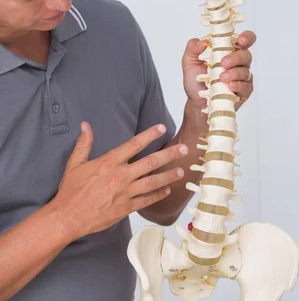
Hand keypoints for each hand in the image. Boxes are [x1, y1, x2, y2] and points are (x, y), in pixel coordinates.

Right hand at [51, 122, 187, 239]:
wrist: (68, 217)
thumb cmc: (70, 191)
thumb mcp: (74, 164)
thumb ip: (84, 144)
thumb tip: (85, 125)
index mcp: (109, 163)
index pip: (133, 145)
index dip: (149, 135)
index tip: (162, 128)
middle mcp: (121, 176)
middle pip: (151, 162)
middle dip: (170, 154)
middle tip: (184, 149)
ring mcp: (126, 193)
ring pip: (153, 182)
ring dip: (169, 176)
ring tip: (181, 170)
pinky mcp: (127, 208)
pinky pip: (147, 200)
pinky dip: (158, 195)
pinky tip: (167, 190)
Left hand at [182, 30, 255, 111]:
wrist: (196, 103)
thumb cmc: (196, 81)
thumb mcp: (189, 62)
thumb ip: (192, 48)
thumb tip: (202, 42)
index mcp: (228, 51)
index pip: (244, 40)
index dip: (246, 38)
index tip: (240, 40)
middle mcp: (238, 63)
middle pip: (246, 55)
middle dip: (236, 58)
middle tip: (223, 63)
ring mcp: (242, 77)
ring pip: (245, 71)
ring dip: (234, 73)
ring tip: (221, 78)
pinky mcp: (244, 91)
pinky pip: (246, 86)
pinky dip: (238, 85)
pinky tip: (230, 86)